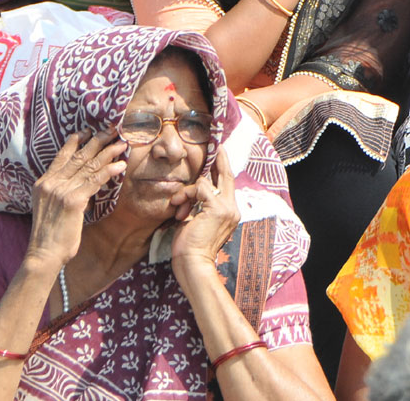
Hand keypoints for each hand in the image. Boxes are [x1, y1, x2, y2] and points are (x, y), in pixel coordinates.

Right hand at [25, 128, 126, 270]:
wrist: (44, 254)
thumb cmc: (51, 235)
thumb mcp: (51, 207)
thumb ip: (64, 192)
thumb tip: (83, 186)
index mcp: (43, 184)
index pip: (61, 157)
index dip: (74, 142)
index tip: (87, 130)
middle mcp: (50, 184)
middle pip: (78, 157)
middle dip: (96, 141)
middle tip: (111, 130)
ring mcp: (61, 191)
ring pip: (89, 167)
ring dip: (107, 153)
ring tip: (121, 144)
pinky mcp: (73, 200)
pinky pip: (94, 181)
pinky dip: (109, 172)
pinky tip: (120, 165)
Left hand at [170, 149, 238, 279]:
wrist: (193, 264)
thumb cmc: (190, 247)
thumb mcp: (197, 222)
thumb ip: (200, 207)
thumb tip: (195, 192)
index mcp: (229, 212)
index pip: (227, 185)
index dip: (223, 169)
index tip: (221, 155)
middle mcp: (232, 208)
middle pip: (226, 176)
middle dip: (221, 160)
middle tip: (219, 146)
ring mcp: (227, 208)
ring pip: (205, 183)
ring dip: (186, 193)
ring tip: (177, 207)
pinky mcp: (217, 208)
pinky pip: (200, 189)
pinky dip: (186, 196)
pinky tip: (179, 210)